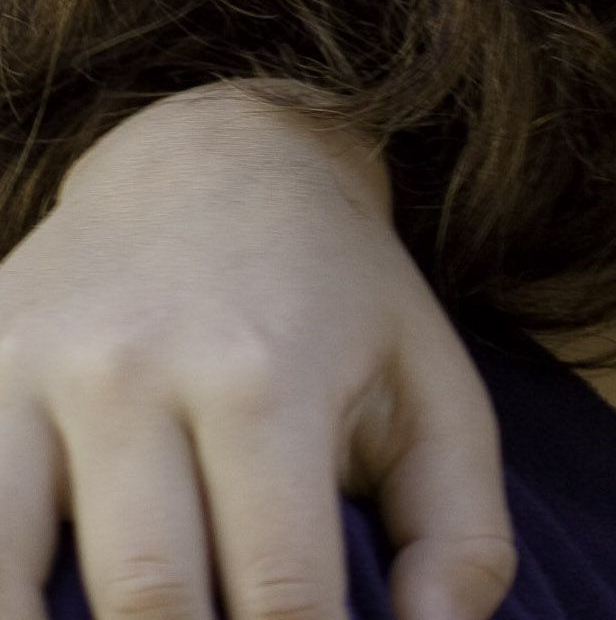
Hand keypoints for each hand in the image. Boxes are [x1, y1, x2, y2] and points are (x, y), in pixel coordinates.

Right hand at [0, 86, 512, 619]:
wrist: (214, 153)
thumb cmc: (336, 298)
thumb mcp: (428, 385)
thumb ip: (458, 533)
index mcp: (267, 377)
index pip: (282, 601)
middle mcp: (139, 373)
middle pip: (151, 610)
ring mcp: (34, 376)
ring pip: (24, 595)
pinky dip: (5, 600)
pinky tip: (52, 614)